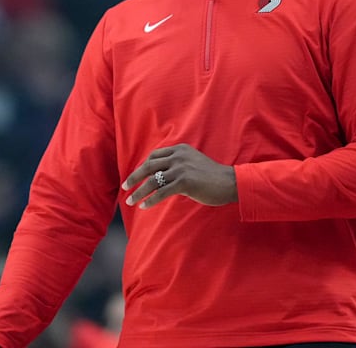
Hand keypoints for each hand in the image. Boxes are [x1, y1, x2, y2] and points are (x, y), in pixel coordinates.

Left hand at [121, 143, 236, 208]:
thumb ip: (178, 165)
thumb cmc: (212, 176)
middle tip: (125, 186)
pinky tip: (144, 206)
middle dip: (135, 177)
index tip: (135, 176)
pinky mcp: (184, 182)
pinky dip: (151, 200)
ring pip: (153, 181)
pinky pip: (162, 192)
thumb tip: (161, 176)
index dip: (142, 166)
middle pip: (149, 166)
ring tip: (130, 201)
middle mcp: (179, 156)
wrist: (230, 182)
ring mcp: (181, 168)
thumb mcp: (193, 163)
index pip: (155, 156)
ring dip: (139, 192)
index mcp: (180, 149)